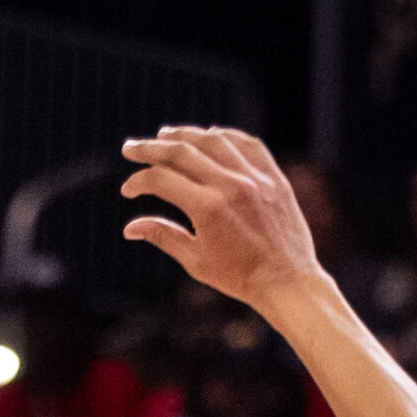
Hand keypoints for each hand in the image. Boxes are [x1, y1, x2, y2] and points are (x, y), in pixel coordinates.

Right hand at [118, 126, 320, 310]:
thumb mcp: (195, 260)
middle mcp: (230, 186)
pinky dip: (225, 136)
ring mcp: (255, 177)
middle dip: (150, 149)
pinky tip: (210, 135)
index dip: (138, 181)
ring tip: (165, 135)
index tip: (128, 189)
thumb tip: (130, 228)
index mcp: (207, 208)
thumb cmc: (239, 276)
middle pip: (181, 152)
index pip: (161, 180)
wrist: (287, 281)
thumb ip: (163, 235)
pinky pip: (247, 144)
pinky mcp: (273, 176)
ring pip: (213, 141)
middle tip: (130, 148)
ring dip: (185, 135)